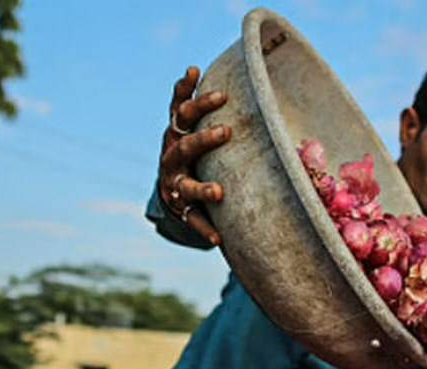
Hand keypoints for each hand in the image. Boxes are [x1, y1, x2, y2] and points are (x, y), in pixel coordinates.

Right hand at [159, 65, 232, 246]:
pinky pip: (191, 219)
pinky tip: (217, 238)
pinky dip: (204, 227)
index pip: (180, 110)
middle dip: (204, 138)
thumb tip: (254, 80)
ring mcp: (174, 183)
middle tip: (227, 131)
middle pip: (185, 144)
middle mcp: (172, 155)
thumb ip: (213, 111)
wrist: (173, 192)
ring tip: (220, 192)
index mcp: (178, 133)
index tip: (195, 72)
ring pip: (186, 185)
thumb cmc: (196, 153)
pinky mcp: (180, 208)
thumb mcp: (200, 130)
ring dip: (202, 188)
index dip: (186, 93)